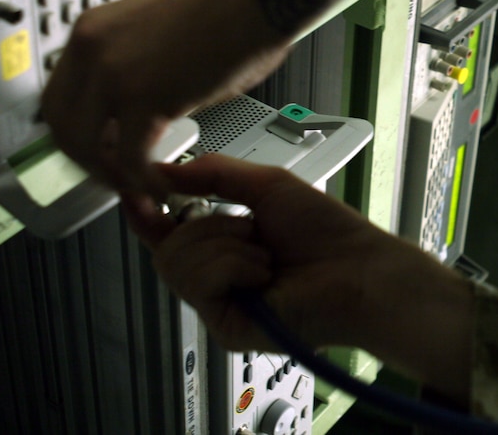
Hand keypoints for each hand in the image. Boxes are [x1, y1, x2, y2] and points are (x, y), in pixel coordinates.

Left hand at [40, 0, 297, 191]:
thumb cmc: (231, 9)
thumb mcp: (163, 37)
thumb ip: (145, 72)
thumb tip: (156, 108)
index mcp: (93, 30)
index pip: (60, 95)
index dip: (78, 131)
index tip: (101, 148)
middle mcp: (92, 50)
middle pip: (61, 125)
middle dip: (89, 160)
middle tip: (117, 176)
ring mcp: (113, 74)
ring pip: (88, 147)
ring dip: (114, 175)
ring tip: (143, 185)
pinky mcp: (144, 98)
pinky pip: (132, 158)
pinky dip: (147, 180)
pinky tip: (164, 186)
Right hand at [129, 154, 472, 401]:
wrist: (360, 270)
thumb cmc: (328, 233)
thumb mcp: (267, 186)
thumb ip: (213, 174)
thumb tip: (162, 169)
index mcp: (225, 247)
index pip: (169, 233)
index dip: (149, 212)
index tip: (137, 191)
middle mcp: (219, 279)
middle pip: (166, 248)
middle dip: (205, 225)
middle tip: (249, 229)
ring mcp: (221, 305)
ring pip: (176, 262)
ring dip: (225, 244)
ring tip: (264, 254)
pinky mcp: (226, 327)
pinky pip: (199, 282)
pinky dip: (234, 265)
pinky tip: (265, 273)